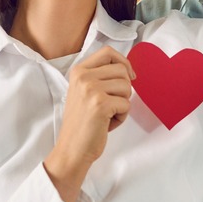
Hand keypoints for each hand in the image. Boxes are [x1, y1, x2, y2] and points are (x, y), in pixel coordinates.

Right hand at [43, 46, 134, 201]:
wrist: (72, 149)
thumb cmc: (82, 123)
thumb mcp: (84, 91)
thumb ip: (100, 77)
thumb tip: (128, 69)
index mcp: (79, 71)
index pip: (108, 52)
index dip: (124, 62)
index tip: (130, 76)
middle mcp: (83, 76)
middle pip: (122, 70)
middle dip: (124, 89)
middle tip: (112, 104)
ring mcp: (91, 89)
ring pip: (127, 87)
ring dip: (123, 104)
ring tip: (108, 115)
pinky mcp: (100, 104)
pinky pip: (126, 105)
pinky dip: (121, 117)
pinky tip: (107, 123)